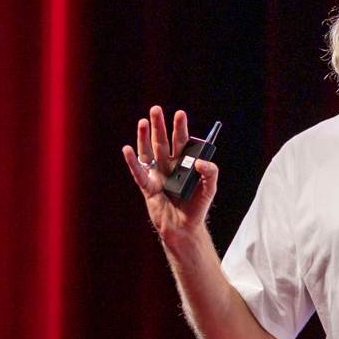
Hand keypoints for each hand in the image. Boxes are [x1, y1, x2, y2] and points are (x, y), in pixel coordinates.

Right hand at [122, 104, 218, 237]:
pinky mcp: (148, 187)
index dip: (180, 128)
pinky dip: (133, 161)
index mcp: (184, 164)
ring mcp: (157, 175)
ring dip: (144, 137)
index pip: (182, 142)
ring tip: (143, 121)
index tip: (180, 113)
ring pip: (149, 152)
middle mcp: (169, 166)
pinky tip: (128, 149)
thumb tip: (199, 161)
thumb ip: (210, 173)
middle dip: (159, 126)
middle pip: (163, 142)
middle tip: (156, 109)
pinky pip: (139, 172)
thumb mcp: (209, 189)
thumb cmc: (197, 208)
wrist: (185, 229)